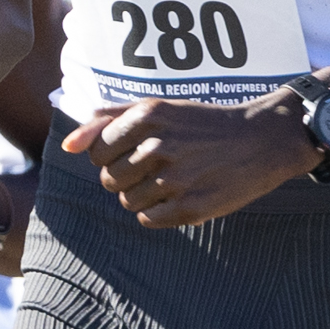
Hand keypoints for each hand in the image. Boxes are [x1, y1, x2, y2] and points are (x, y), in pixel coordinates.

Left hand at [60, 93, 322, 226]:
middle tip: (154, 166)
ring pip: (125, 200)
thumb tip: (68, 145)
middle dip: (123, 176)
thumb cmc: (201, 124)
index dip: (110, 154)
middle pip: (107, 178)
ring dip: (141, 195)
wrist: (262, 139)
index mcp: (146, 115)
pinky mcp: (191, 208)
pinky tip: (178, 196)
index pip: (95, 150)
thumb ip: (107, 120)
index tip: (134, 150)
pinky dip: (156, 213)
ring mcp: (175, 178)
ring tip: (170, 180)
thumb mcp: (156, 108)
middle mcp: (157, 145)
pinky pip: (146, 220)